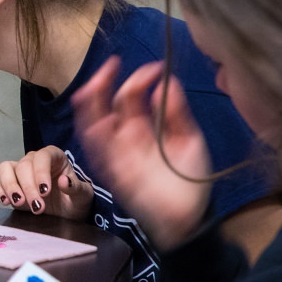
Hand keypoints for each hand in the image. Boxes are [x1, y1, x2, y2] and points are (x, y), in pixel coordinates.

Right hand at [0, 145, 94, 219]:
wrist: (67, 215)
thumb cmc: (76, 202)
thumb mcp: (83, 196)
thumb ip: (75, 188)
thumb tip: (63, 181)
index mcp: (54, 157)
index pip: (42, 156)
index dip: (41, 172)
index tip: (45, 191)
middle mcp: (34, 161)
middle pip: (23, 166)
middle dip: (28, 187)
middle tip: (37, 207)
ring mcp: (19, 172)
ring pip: (5, 168)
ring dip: (10, 186)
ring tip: (18, 203)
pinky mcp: (9, 185)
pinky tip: (6, 202)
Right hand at [72, 57, 211, 250]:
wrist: (187, 216)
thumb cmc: (189, 180)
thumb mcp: (189, 139)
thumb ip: (177, 112)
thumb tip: (164, 82)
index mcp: (145, 127)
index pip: (132, 97)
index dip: (139, 79)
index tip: (154, 69)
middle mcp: (126, 137)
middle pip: (108, 104)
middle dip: (107, 82)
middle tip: (113, 64)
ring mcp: (116, 152)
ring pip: (93, 120)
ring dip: (91, 101)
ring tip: (97, 82)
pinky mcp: (111, 169)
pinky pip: (94, 146)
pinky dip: (91, 128)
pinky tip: (96, 113)